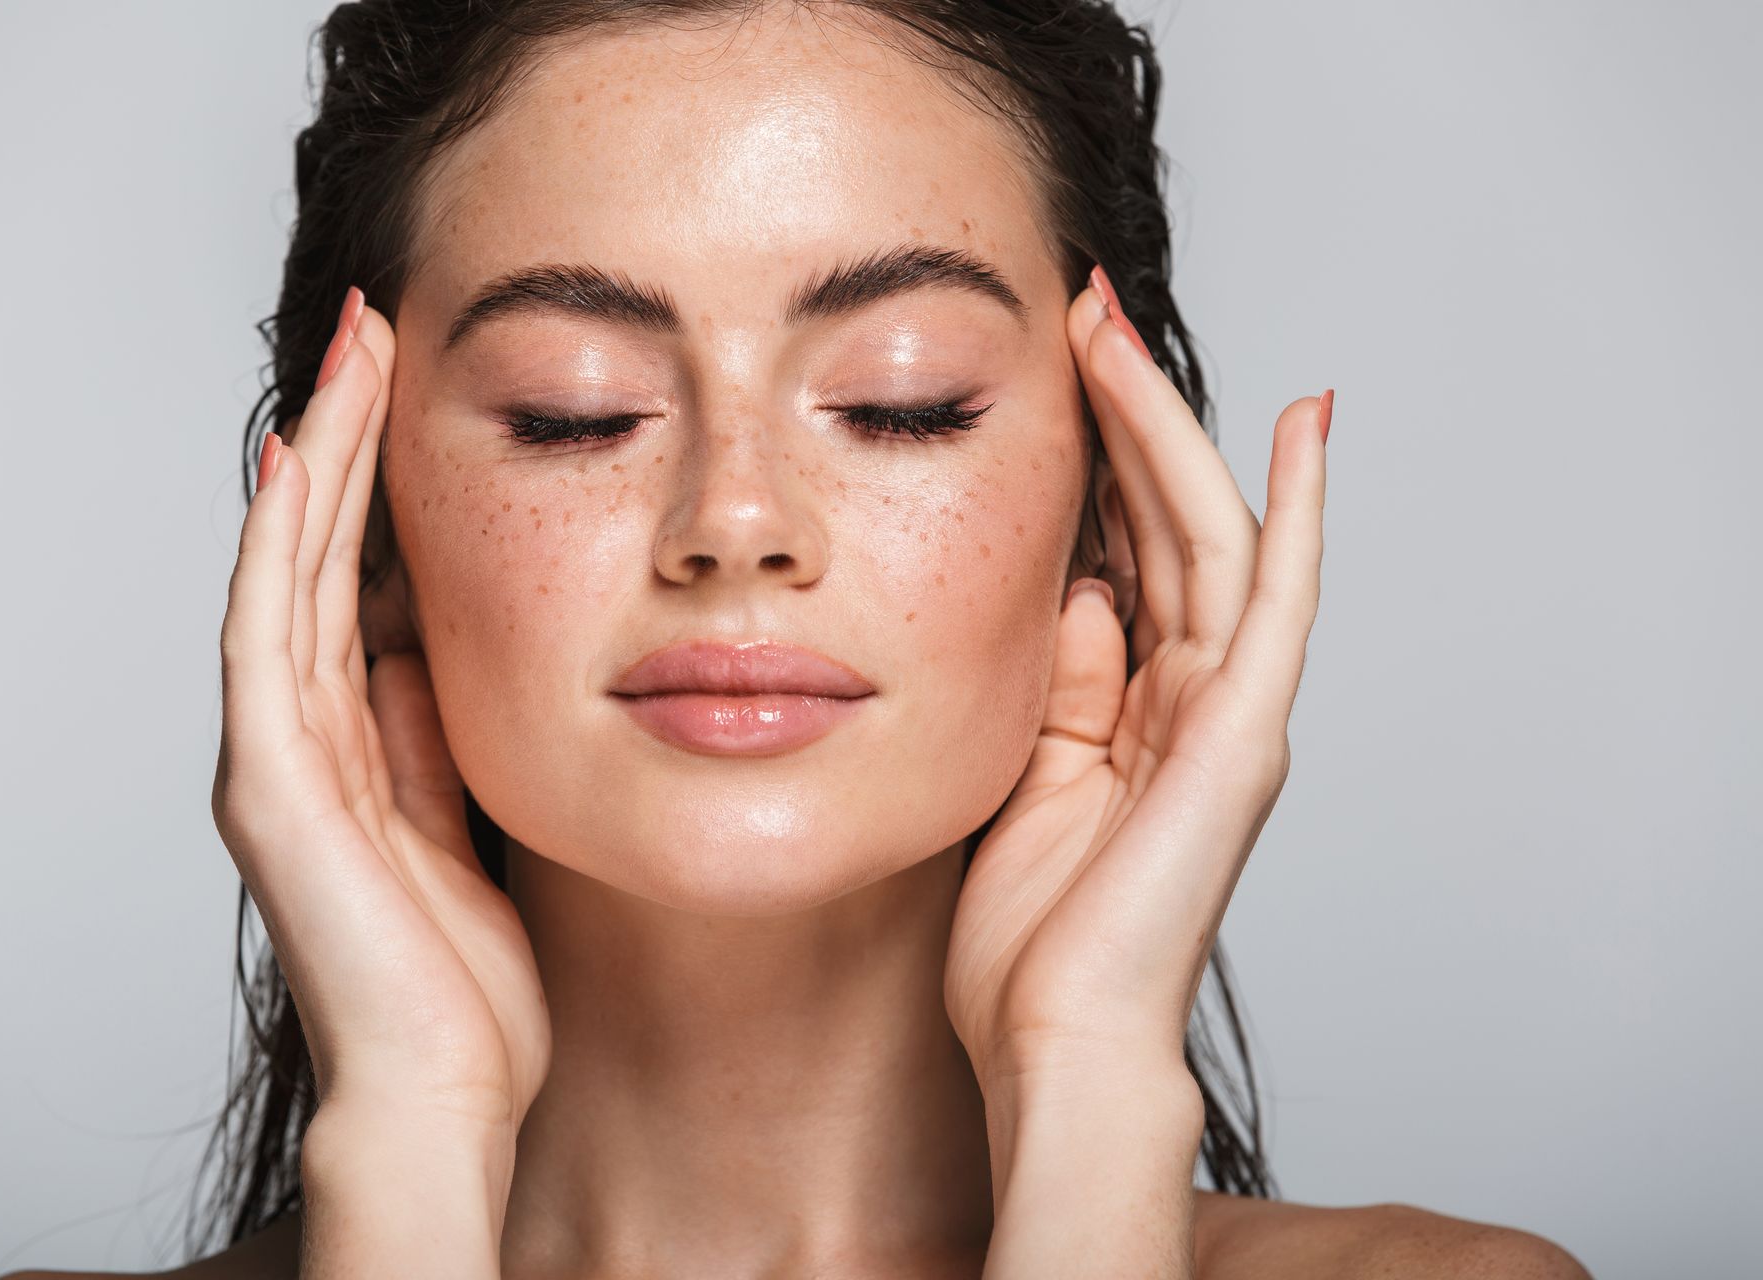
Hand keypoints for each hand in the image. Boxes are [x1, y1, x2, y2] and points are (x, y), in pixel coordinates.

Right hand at [212, 290, 550, 1134]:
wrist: (443, 1090)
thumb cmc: (464, 981)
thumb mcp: (463, 820)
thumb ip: (429, 734)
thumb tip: (428, 643)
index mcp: (345, 748)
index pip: (353, 584)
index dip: (372, 484)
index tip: (405, 389)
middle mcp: (295, 740)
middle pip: (314, 557)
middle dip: (341, 440)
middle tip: (371, 328)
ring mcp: (274, 760)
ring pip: (288, 574)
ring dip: (316, 461)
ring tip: (347, 356)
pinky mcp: (271, 790)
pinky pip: (272, 641)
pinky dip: (282, 549)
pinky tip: (299, 467)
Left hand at [944, 271, 1329, 1097]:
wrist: (1054, 1039)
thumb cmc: (1030, 937)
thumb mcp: (1024, 774)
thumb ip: (1059, 683)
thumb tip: (1079, 593)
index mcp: (1136, 708)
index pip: (1126, 551)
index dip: (1096, 456)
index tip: (1049, 367)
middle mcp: (1194, 698)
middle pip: (1170, 521)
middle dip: (1127, 412)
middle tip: (1083, 310)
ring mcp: (1228, 714)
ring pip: (1213, 535)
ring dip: (1170, 429)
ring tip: (1117, 330)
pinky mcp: (1243, 737)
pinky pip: (1276, 604)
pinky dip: (1299, 512)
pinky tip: (1303, 428)